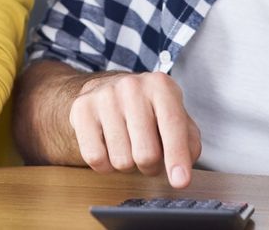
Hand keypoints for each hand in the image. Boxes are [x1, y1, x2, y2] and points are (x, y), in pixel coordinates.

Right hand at [70, 72, 202, 187]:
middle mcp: (131, 86)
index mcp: (160, 85)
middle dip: (151, 167)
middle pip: (146, 154)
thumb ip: (188, 143)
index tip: (180, 181)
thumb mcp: (175, 117)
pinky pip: (95, 158)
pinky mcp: (81, 110)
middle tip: (149, 156)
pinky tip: (109, 148)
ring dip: (128, 165)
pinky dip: (105, 165)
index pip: (172, 126)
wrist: (104, 89)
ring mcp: (103, 96)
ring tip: (127, 146)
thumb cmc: (147, 110)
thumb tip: (181, 171)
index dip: (177, 157)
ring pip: (121, 161)